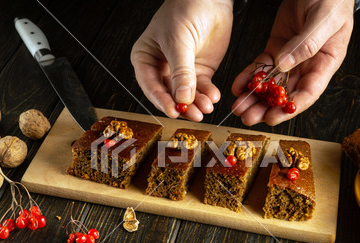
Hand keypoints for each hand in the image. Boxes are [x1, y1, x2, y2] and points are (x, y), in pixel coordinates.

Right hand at [131, 0, 233, 120]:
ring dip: (197, 103)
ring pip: (187, 95)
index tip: (173, 111)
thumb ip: (181, 71)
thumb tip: (182, 98)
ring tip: (207, 106)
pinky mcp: (199, 72)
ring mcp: (181, 72)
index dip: (162, 100)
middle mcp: (161, 68)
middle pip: (169, 94)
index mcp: (146, 59)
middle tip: (194, 114)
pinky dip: (207, 94)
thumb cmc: (185, 10)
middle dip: (182, 106)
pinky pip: (202, 88)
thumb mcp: (179, 41)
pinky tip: (213, 96)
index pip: (151, 85)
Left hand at [231, 0, 353, 125]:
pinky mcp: (276, 48)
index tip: (272, 117)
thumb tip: (285, 65)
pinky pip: (261, 66)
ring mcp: (290, 57)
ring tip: (239, 108)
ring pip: (270, 83)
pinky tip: (238, 86)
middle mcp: (307, 64)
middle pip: (285, 93)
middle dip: (265, 107)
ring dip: (254, 97)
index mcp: (325, 61)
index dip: (290, 107)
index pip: (308, 92)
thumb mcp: (324, 19)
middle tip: (248, 118)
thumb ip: (307, 43)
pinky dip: (248, 77)